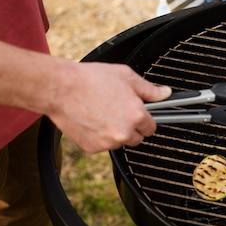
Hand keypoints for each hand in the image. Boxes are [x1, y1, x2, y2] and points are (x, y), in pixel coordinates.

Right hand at [48, 61, 170, 151]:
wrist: (61, 88)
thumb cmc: (91, 79)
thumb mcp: (126, 76)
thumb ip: (149, 89)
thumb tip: (164, 94)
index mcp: (136, 115)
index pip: (151, 127)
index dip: (145, 118)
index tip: (138, 113)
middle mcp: (124, 132)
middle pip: (137, 138)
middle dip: (131, 126)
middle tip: (118, 109)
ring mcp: (107, 143)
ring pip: (119, 142)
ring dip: (115, 132)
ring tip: (102, 111)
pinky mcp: (92, 148)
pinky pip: (102, 145)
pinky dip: (99, 136)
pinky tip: (92, 119)